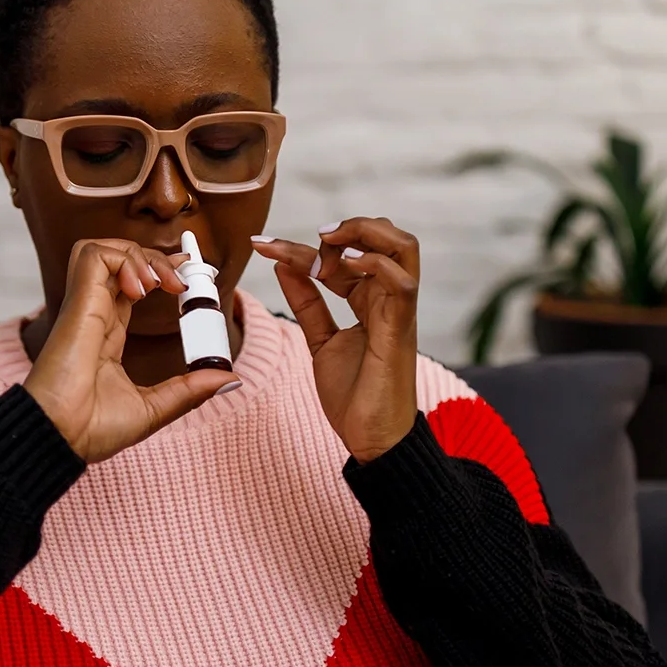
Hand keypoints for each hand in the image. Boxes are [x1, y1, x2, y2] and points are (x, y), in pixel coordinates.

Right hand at [25, 238, 241, 462]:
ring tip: (160, 283)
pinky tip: (142, 287)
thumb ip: (190, 389)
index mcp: (108, 333)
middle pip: (121, 260)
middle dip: (158, 258)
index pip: (132, 285)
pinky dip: (123, 259)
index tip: (191, 275)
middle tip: (188, 278)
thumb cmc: (92, 430)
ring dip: (138, 255)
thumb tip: (228, 378)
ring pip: (103, 249)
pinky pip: (93, 255)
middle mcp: (95, 314)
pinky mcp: (77, 303)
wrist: (62, 438)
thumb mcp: (155, 407)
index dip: (160, 270)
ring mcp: (84, 306)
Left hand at [249, 218, 419, 461]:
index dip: (303, 247)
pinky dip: (375, 263)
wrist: (371, 440)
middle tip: (312, 236)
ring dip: (365, 233)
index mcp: (371, 301)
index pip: (346, 256)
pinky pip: (402, 284)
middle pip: (386, 238)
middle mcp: (389, 300)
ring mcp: (398, 312)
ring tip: (327, 242)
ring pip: (402, 248)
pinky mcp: (400, 330)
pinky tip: (343, 262)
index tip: (263, 245)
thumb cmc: (354, 396)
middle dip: (350, 226)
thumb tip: (284, 266)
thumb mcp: (321, 341)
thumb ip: (308, 303)